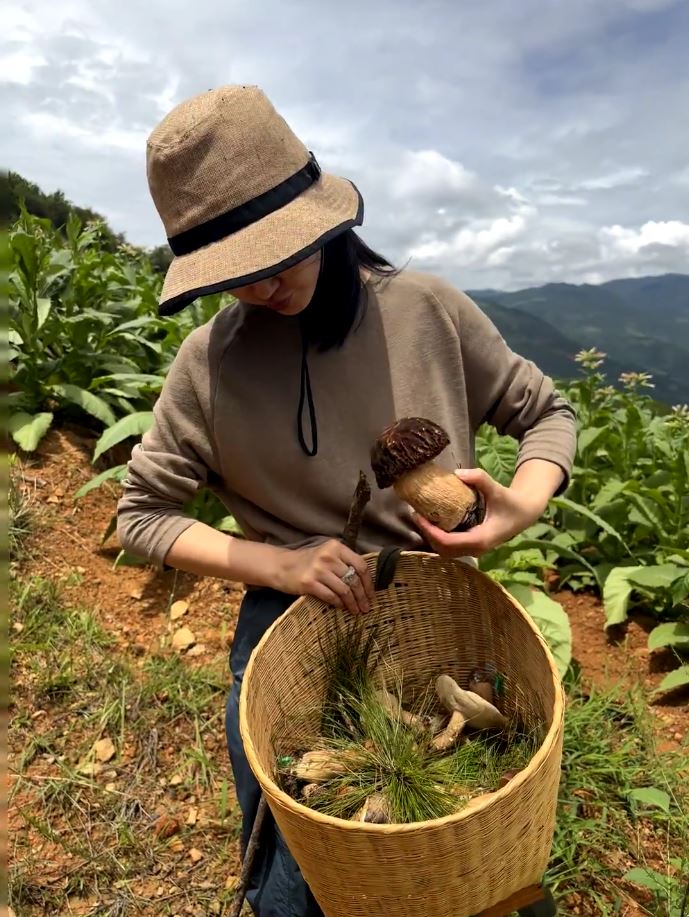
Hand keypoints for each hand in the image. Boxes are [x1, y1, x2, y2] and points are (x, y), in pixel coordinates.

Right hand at [273, 539, 374, 613]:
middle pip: (353, 579)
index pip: (360, 565)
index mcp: (336, 547)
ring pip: (344, 590)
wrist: (282, 566)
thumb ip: (344, 563)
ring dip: (352, 603)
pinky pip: (331, 596)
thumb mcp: (327, 555)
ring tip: (356, 611)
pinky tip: (342, 607)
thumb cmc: (308, 562)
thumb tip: (365, 583)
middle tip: (366, 607)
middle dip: (362, 596)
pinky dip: (339, 604)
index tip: (371, 595)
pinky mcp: (309, 583)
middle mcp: (328, 556)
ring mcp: (318, 569)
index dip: (368, 582)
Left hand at [411, 467, 548, 557]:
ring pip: (445, 551)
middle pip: (443, 549)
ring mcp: (474, 550)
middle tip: (417, 515)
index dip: (430, 531)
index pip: (448, 542)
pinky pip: (451, 547)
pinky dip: (439, 538)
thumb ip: (480, 478)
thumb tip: (457, 473)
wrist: (525, 514)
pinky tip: (434, 522)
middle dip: (427, 534)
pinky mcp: (472, 547)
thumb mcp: (497, 489)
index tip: (419, 516)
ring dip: (432, 537)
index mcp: (481, 539)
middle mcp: (476, 549)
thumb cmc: (511, 502)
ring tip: (422, 518)